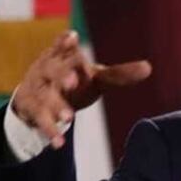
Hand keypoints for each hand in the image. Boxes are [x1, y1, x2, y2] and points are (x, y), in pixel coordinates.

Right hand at [10, 31, 151, 148]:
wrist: (36, 97)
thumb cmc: (73, 80)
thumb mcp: (96, 78)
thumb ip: (119, 74)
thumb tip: (149, 67)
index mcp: (63, 57)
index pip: (63, 47)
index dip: (65, 42)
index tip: (72, 37)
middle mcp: (47, 69)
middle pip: (52, 70)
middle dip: (62, 75)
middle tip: (73, 82)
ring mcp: (37, 89)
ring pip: (45, 96)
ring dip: (57, 106)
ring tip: (69, 118)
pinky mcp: (32, 108)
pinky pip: (40, 119)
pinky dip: (50, 130)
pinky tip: (59, 142)